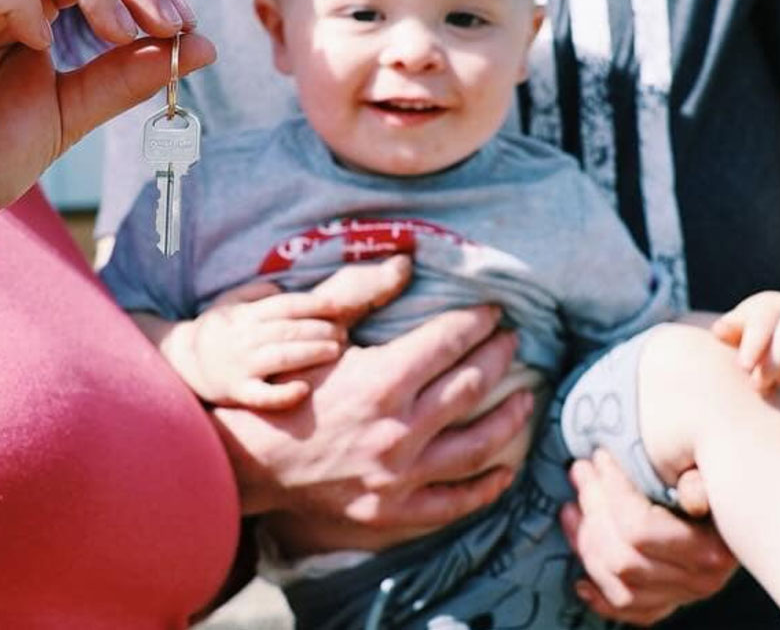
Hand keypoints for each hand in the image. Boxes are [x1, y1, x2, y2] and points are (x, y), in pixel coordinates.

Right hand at [174, 282, 348, 410]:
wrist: (182, 361)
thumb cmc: (217, 329)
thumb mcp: (231, 301)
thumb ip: (258, 292)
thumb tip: (285, 289)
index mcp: (246, 314)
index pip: (285, 306)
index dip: (313, 305)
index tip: (337, 307)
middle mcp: (245, 338)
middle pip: (288, 330)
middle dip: (320, 330)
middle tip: (344, 332)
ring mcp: (242, 366)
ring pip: (282, 358)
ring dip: (311, 353)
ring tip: (335, 351)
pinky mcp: (238, 392)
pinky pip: (262, 396)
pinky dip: (283, 394)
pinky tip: (303, 389)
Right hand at [211, 256, 535, 547]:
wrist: (254, 460)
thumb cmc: (287, 393)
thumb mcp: (324, 343)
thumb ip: (366, 310)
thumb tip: (406, 269)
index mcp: (383, 381)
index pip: (449, 341)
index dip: (477, 322)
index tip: (493, 312)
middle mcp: (399, 429)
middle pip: (471, 385)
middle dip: (499, 357)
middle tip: (512, 342)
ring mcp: (400, 474)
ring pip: (476, 444)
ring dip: (508, 417)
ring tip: (526, 398)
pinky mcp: (394, 509)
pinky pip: (454, 501)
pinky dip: (486, 486)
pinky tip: (506, 469)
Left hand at [562, 450, 735, 624]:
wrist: (756, 505)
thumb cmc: (727, 477)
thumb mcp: (718, 470)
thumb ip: (702, 482)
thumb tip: (691, 496)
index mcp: (711, 549)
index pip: (639, 529)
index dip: (611, 490)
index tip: (599, 456)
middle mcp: (699, 581)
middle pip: (622, 557)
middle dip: (593, 509)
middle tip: (579, 470)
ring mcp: (682, 596)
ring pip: (618, 585)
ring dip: (587, 545)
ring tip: (571, 507)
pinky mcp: (669, 602)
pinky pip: (629, 610)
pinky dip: (600, 596)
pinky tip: (579, 579)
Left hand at [711, 291, 779, 394]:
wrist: (779, 325)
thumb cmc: (751, 330)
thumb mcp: (737, 326)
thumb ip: (729, 329)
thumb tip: (719, 330)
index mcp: (770, 306)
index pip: (763, 323)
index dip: (754, 345)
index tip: (744, 367)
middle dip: (774, 364)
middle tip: (758, 383)